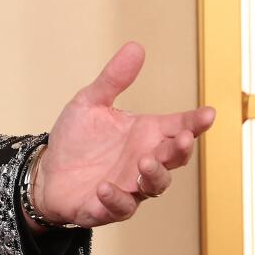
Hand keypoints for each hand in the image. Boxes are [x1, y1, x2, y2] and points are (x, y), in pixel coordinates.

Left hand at [33, 41, 214, 227]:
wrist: (46, 172)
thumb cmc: (76, 140)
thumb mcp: (90, 103)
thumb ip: (113, 79)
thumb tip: (135, 46)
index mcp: (146, 134)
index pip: (180, 127)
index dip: (197, 122)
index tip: (208, 114)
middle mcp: (144, 161)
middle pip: (174, 158)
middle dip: (181, 150)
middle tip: (183, 139)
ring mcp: (129, 186)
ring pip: (155, 186)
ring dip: (154, 175)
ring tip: (143, 163)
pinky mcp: (106, 207)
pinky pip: (120, 208)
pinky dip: (116, 200)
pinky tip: (105, 187)